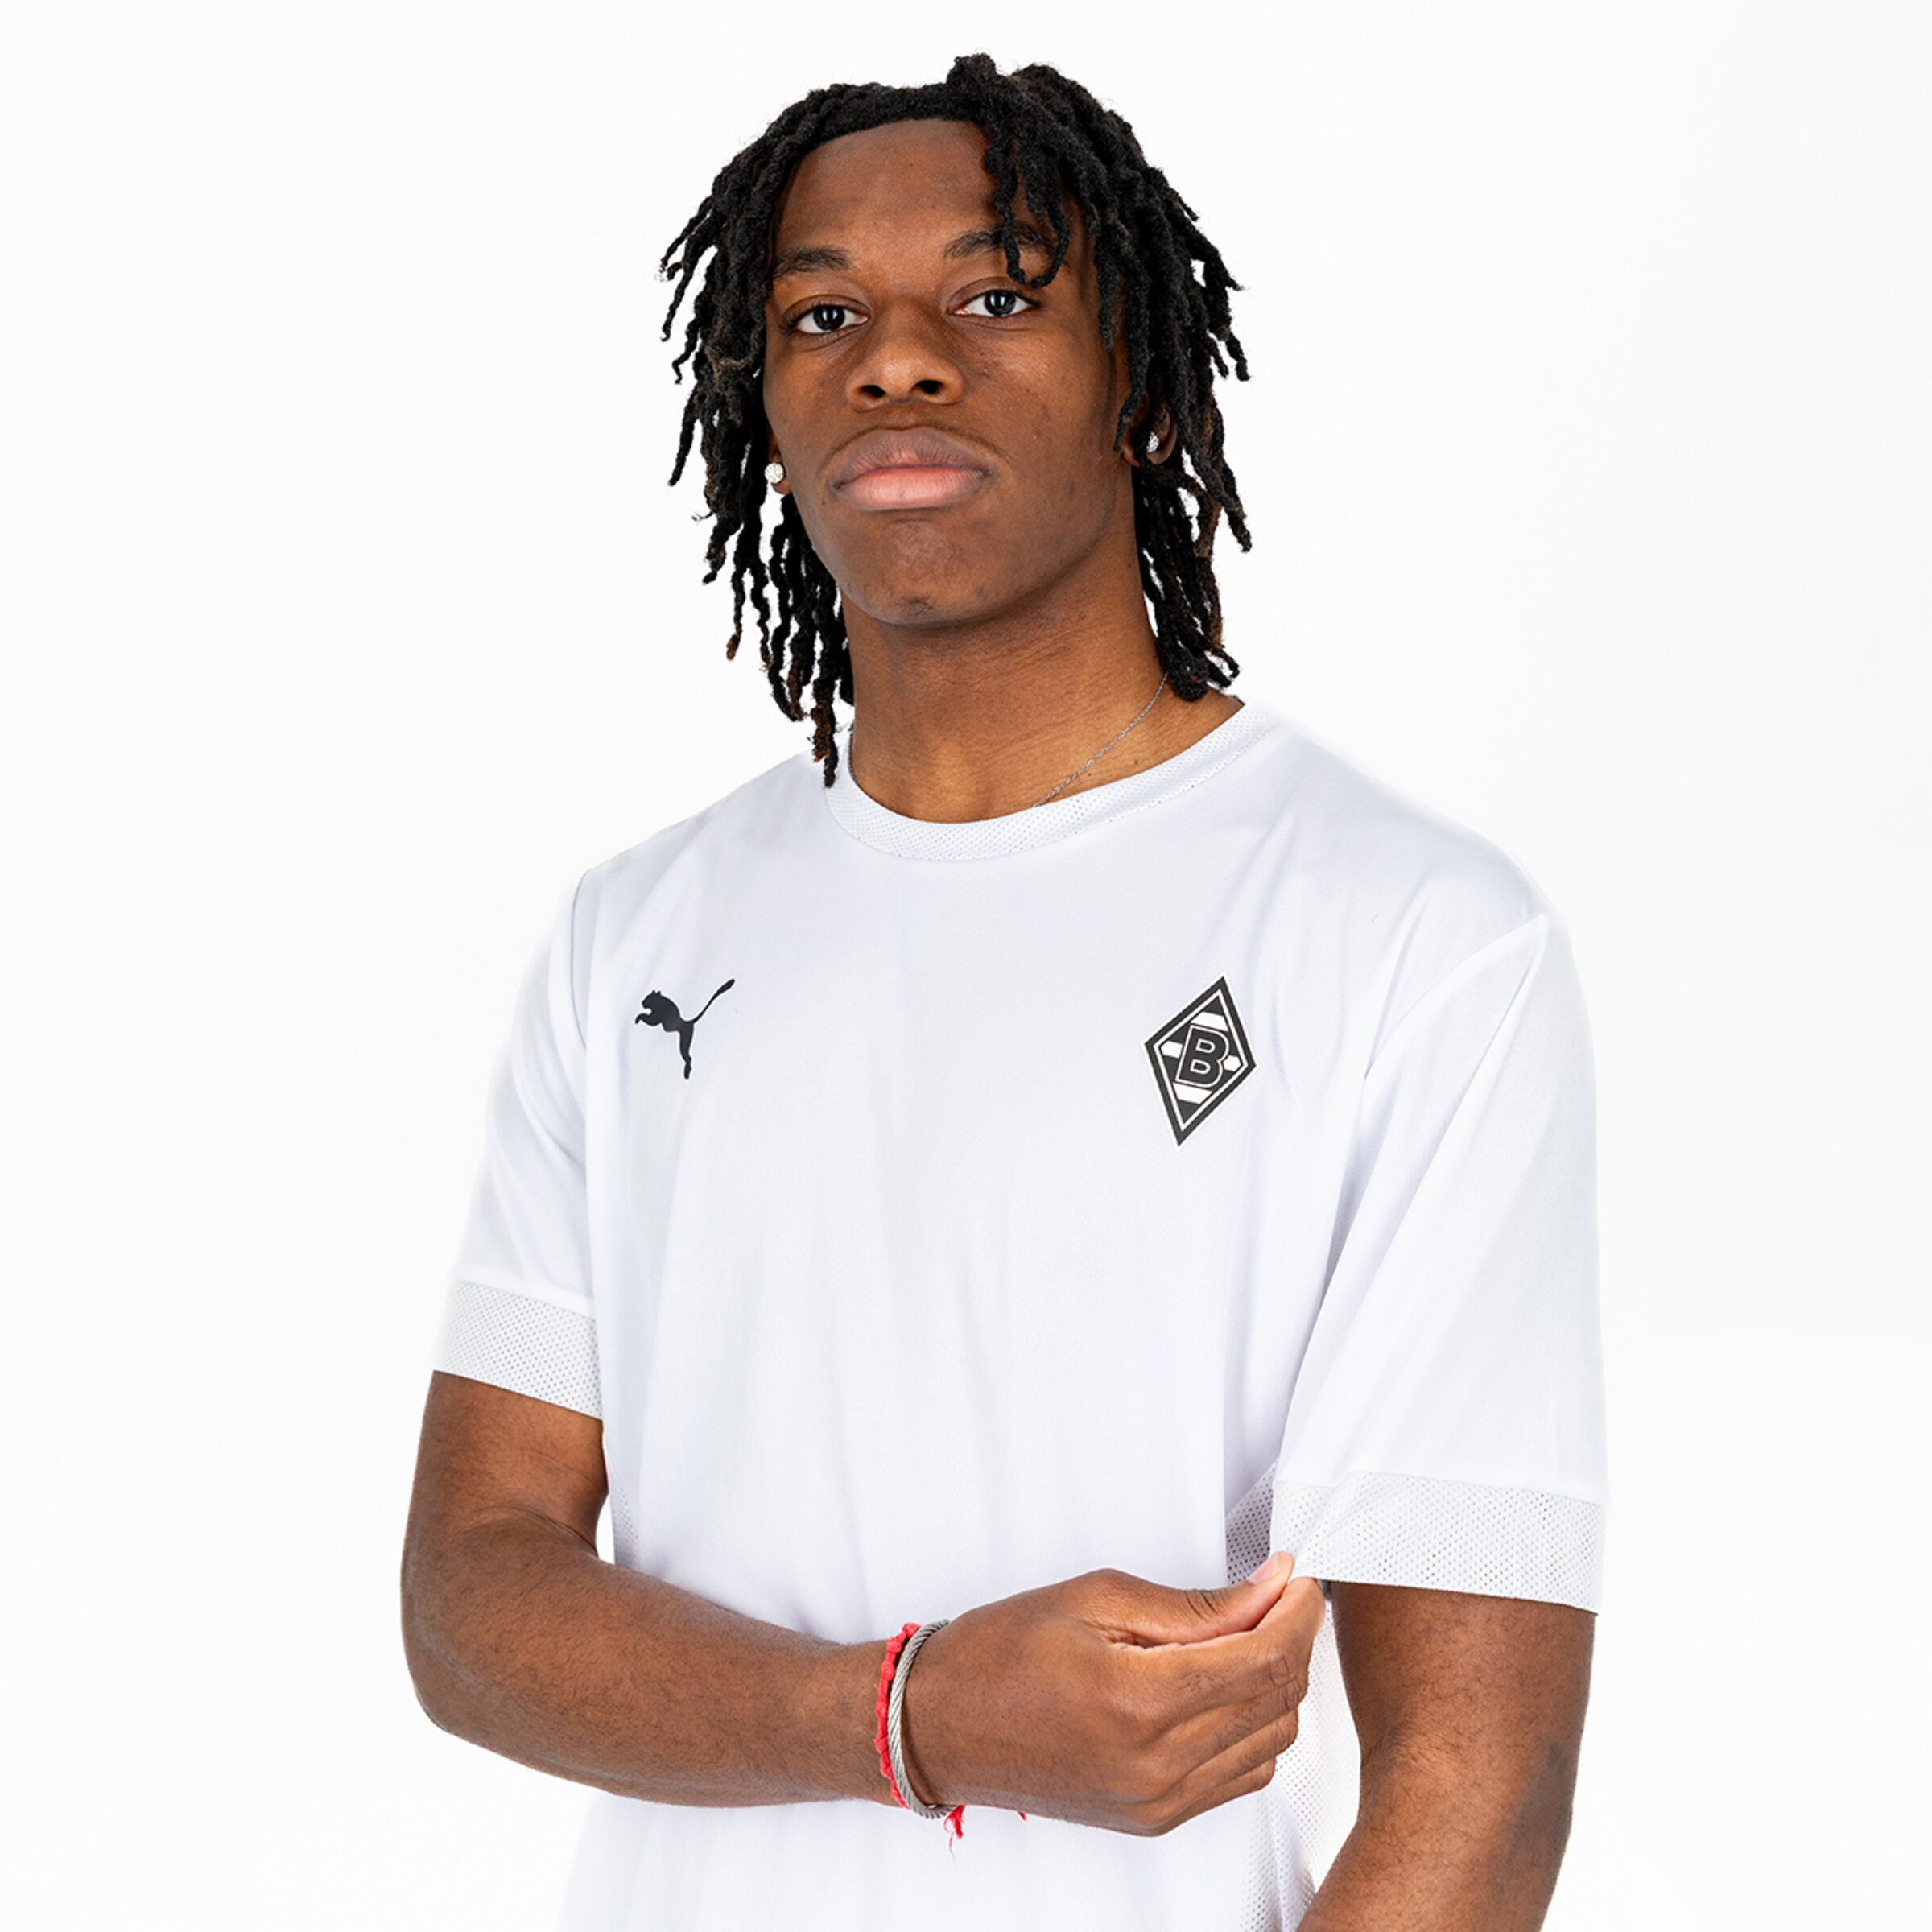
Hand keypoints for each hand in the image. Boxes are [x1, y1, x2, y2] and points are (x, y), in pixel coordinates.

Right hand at [896, 1555, 1324, 1835]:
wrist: (943, 1724)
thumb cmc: (1001, 1654)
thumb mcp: (1096, 1597)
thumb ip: (1195, 1605)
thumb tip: (1267, 1589)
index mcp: (1140, 1701)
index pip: (1264, 1659)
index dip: (1298, 1612)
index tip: (1301, 1580)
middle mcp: (1157, 1764)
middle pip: (1277, 1701)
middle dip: (1294, 1640)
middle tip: (1281, 1596)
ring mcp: (1159, 1801)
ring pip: (1271, 1744)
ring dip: (1276, 1687)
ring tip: (1250, 1637)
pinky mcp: (1155, 1819)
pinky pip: (1241, 1778)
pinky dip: (1252, 1730)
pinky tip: (1227, 1689)